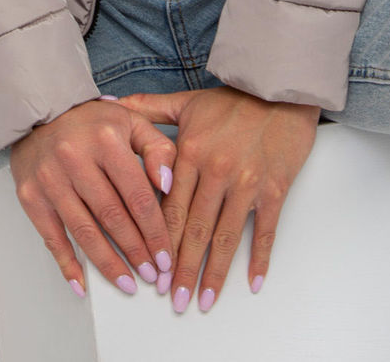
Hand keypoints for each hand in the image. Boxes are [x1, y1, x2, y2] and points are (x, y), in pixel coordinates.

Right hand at [9, 96, 177, 297]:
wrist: (41, 110)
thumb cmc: (90, 121)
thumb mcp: (131, 121)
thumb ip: (157, 149)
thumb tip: (167, 185)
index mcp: (106, 140)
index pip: (137, 196)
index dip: (155, 231)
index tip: (165, 255)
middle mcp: (75, 158)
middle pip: (112, 218)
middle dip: (135, 251)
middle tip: (151, 275)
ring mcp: (50, 179)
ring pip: (84, 232)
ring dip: (108, 263)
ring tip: (126, 282)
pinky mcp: (30, 195)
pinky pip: (51, 238)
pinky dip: (67, 264)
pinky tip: (82, 282)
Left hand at [116, 86, 319, 311]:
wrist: (278, 88)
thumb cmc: (233, 99)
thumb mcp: (186, 102)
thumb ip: (146, 109)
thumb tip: (110, 105)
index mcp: (189, 152)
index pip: (169, 207)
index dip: (158, 242)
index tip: (151, 270)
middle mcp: (216, 170)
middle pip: (194, 230)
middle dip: (181, 268)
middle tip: (173, 299)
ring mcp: (246, 182)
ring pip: (226, 237)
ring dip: (214, 273)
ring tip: (202, 300)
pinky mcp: (274, 188)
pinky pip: (265, 230)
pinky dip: (260, 259)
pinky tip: (253, 282)